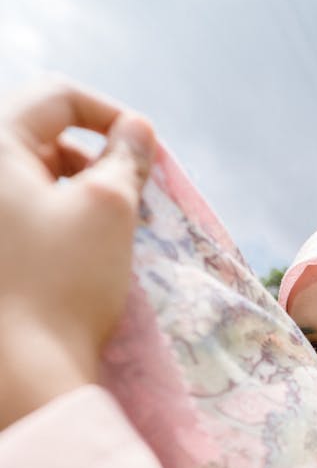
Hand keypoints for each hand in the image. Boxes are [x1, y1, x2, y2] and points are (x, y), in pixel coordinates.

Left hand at [0, 77, 155, 426]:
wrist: (19, 370)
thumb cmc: (63, 282)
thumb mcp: (108, 210)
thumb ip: (126, 158)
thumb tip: (136, 129)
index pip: (58, 97)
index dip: (110, 114)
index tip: (146, 150)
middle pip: (39, 136)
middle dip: (91, 158)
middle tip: (128, 197)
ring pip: (30, 178)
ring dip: (74, 191)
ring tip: (104, 232)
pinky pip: (20, 215)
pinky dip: (54, 221)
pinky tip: (78, 255)